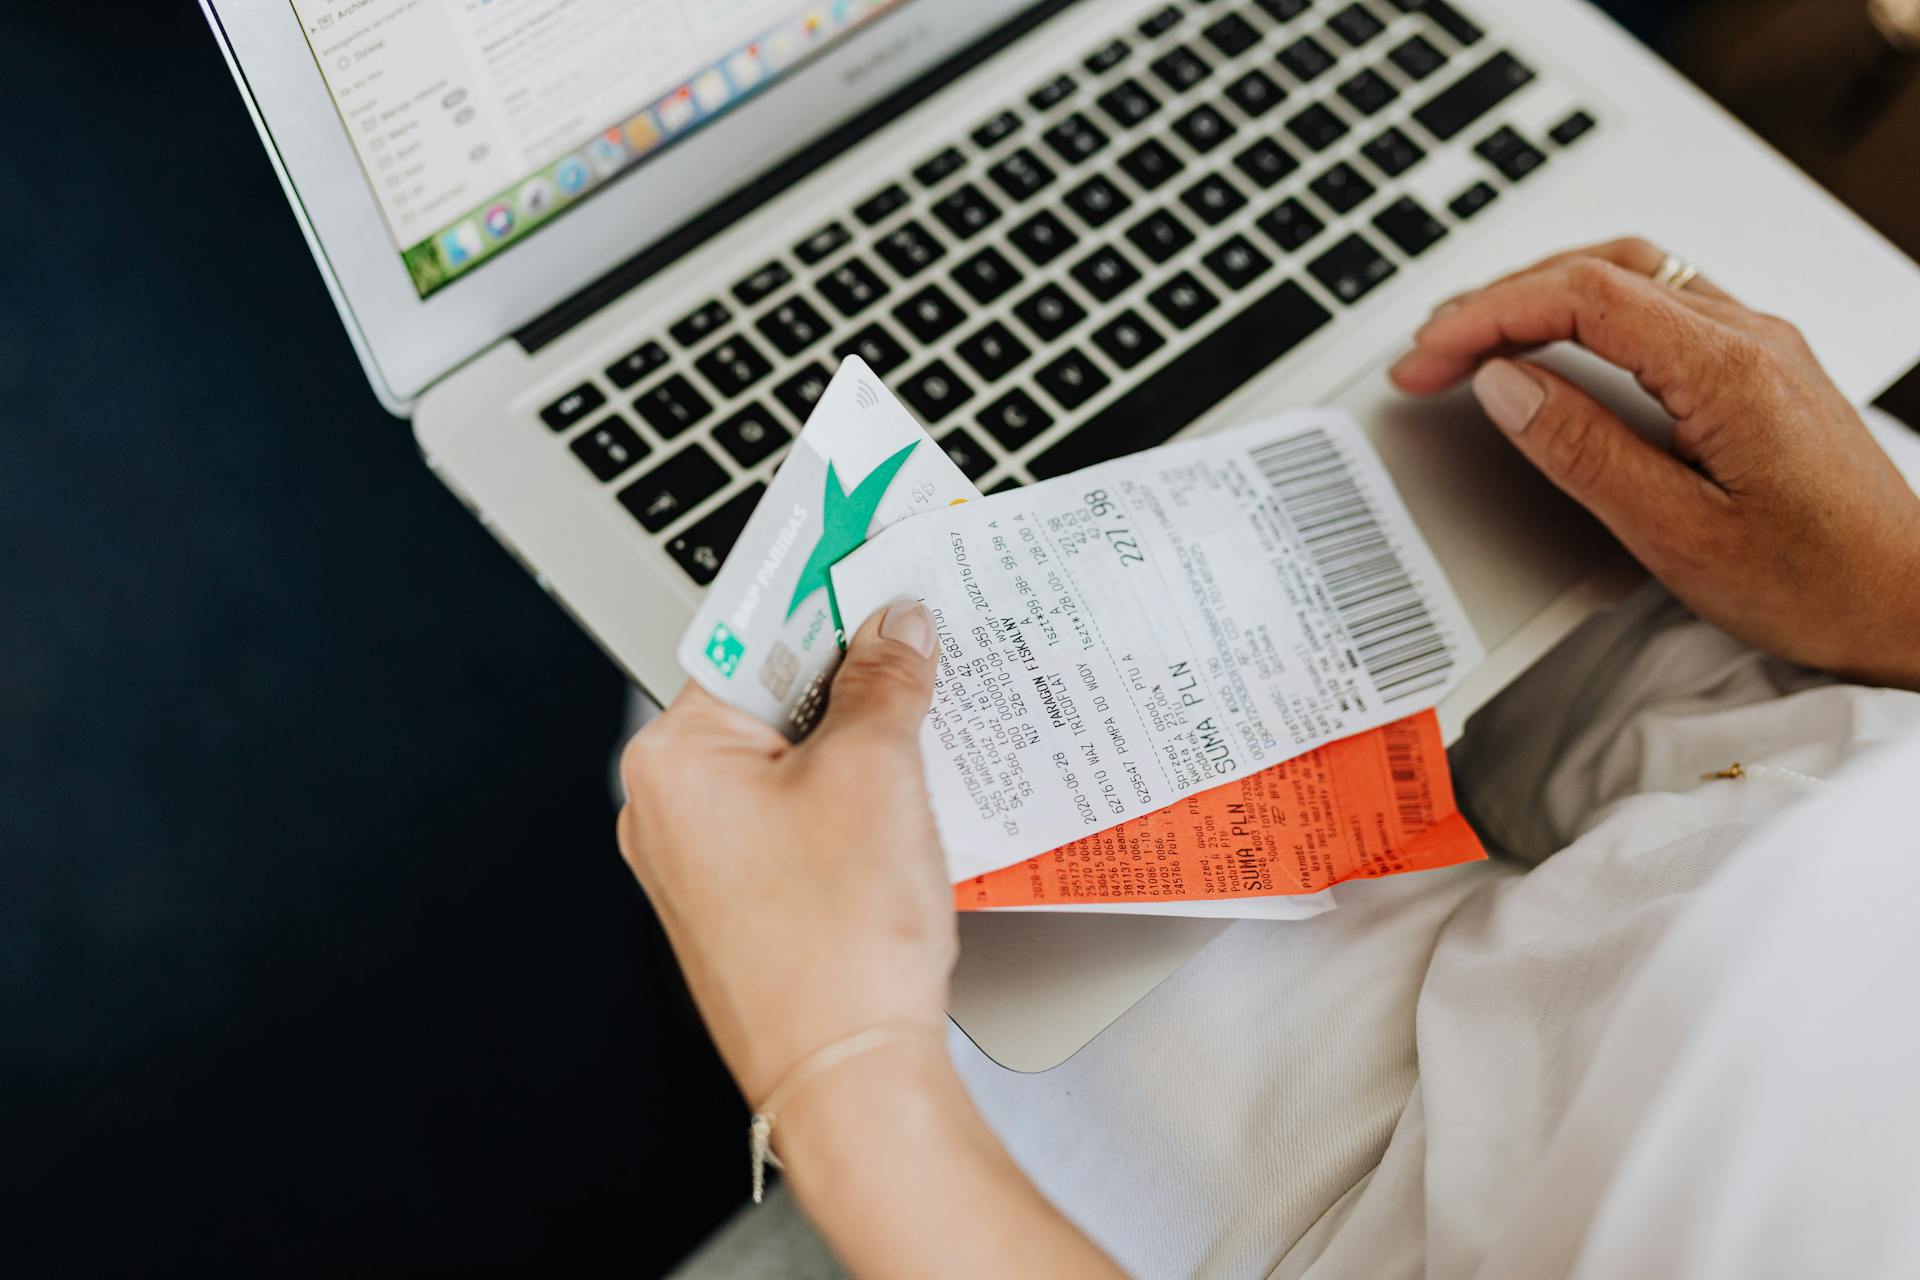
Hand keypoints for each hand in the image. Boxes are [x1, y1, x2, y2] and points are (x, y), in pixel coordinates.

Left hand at [620, 607, 1123, 1276]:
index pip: (747, 631)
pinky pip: (800, 814)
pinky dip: (854, 791)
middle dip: (852, 665)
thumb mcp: (876, 774)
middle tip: (923, 632)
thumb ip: (884, 680)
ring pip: (790, 756)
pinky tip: (914, 791)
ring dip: (861, 731)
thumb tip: (895, 625)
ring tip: (931, 713)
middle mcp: (670, 809)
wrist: (849, 1080)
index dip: (817, 585)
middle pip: (769, 691)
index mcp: (674, 759)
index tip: (862, 542)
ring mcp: (705, 863)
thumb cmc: (839, 946)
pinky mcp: (749, 902)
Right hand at [1391, 237, 1919, 689]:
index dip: (1488, 317)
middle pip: (1601, 269)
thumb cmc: (1820, 584)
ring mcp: (1760, 346)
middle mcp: (1750, 337)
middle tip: (1429, 353)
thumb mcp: (1679, 535)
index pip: (1582, 297)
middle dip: (1499, 300)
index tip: (1428, 358)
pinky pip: (1661, 304)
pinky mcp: (1761, 369)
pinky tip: (1557, 345)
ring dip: (1542, 293)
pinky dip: (1587, 310)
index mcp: (1728, 368)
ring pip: (1632, 274)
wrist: (1913, 605)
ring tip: (1475, 338)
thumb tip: (1506, 386)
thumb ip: (1584, 452)